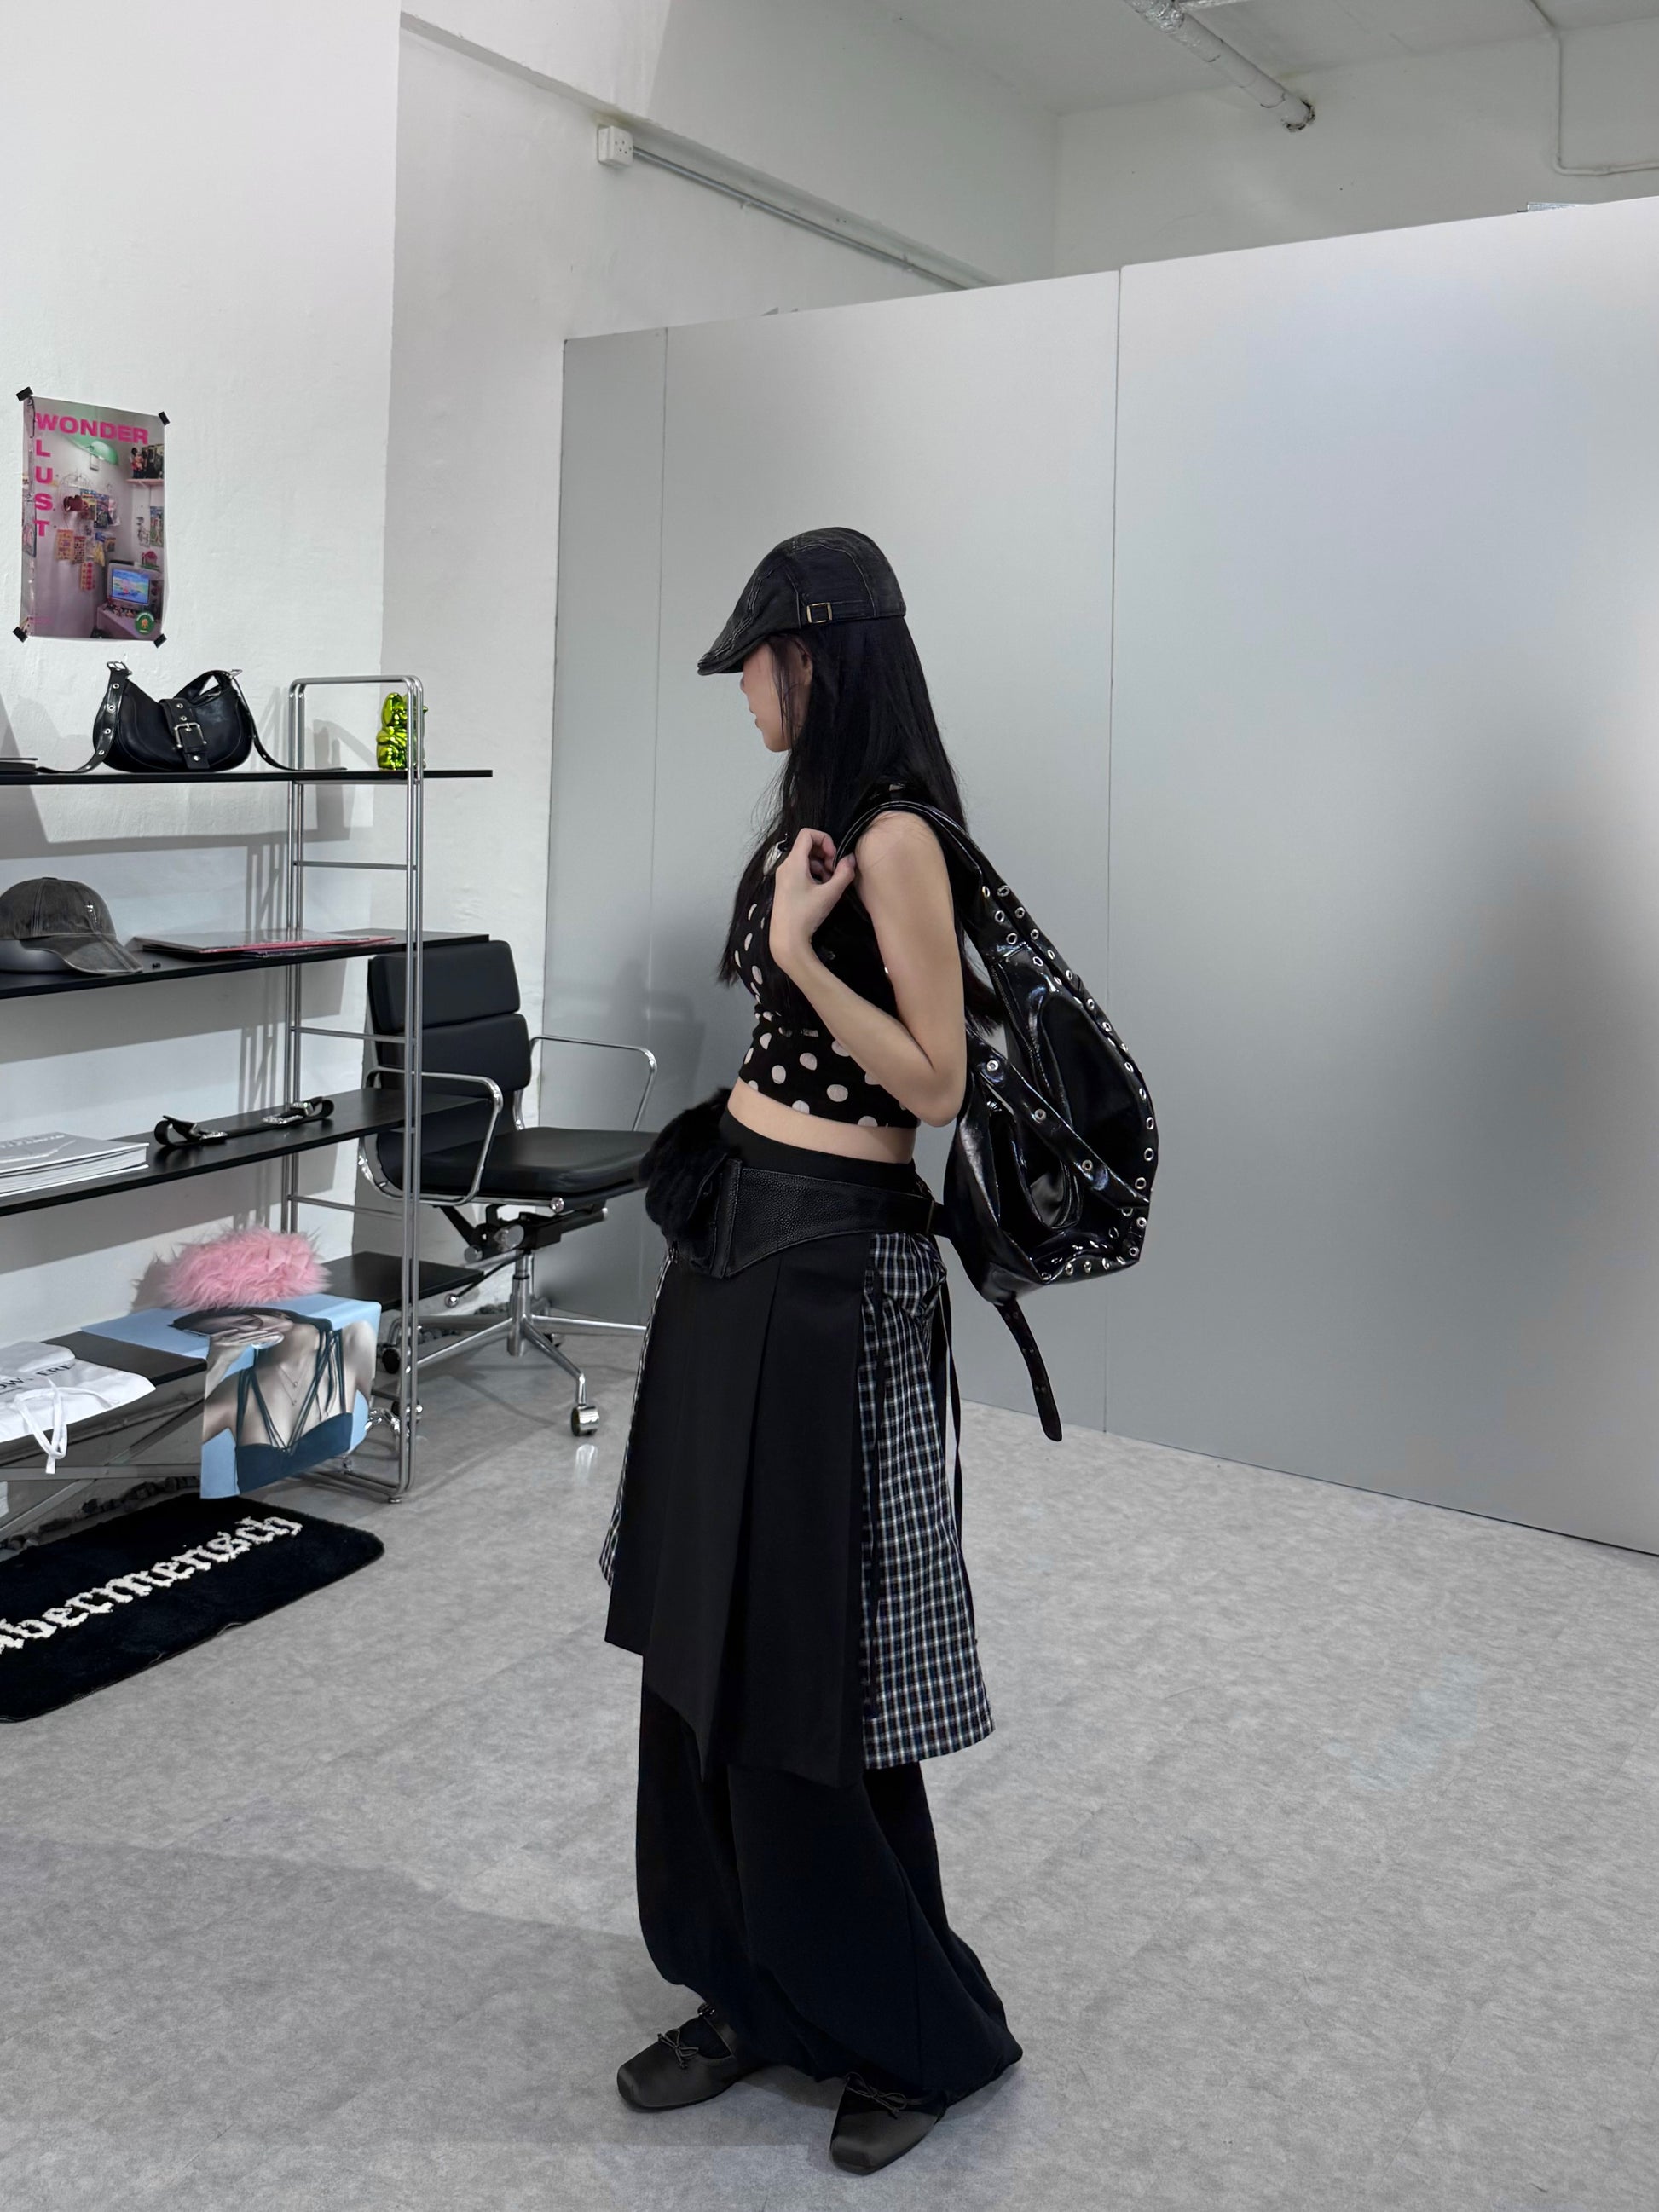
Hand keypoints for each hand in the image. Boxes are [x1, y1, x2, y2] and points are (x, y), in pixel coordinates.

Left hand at [769, 826, 855, 975]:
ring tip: (830, 883)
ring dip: (821, 866)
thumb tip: (851, 859)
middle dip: (825, 854)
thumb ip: (844, 874)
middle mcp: (785, 866)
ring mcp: (783, 877)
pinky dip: (813, 875)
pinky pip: (800, 871)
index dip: (825, 839)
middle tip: (835, 871)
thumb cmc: (806, 915)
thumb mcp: (830, 894)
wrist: (787, 940)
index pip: (807, 833)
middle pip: (807, 846)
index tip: (834, 856)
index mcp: (794, 862)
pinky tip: (821, 891)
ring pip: (805, 860)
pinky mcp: (784, 887)